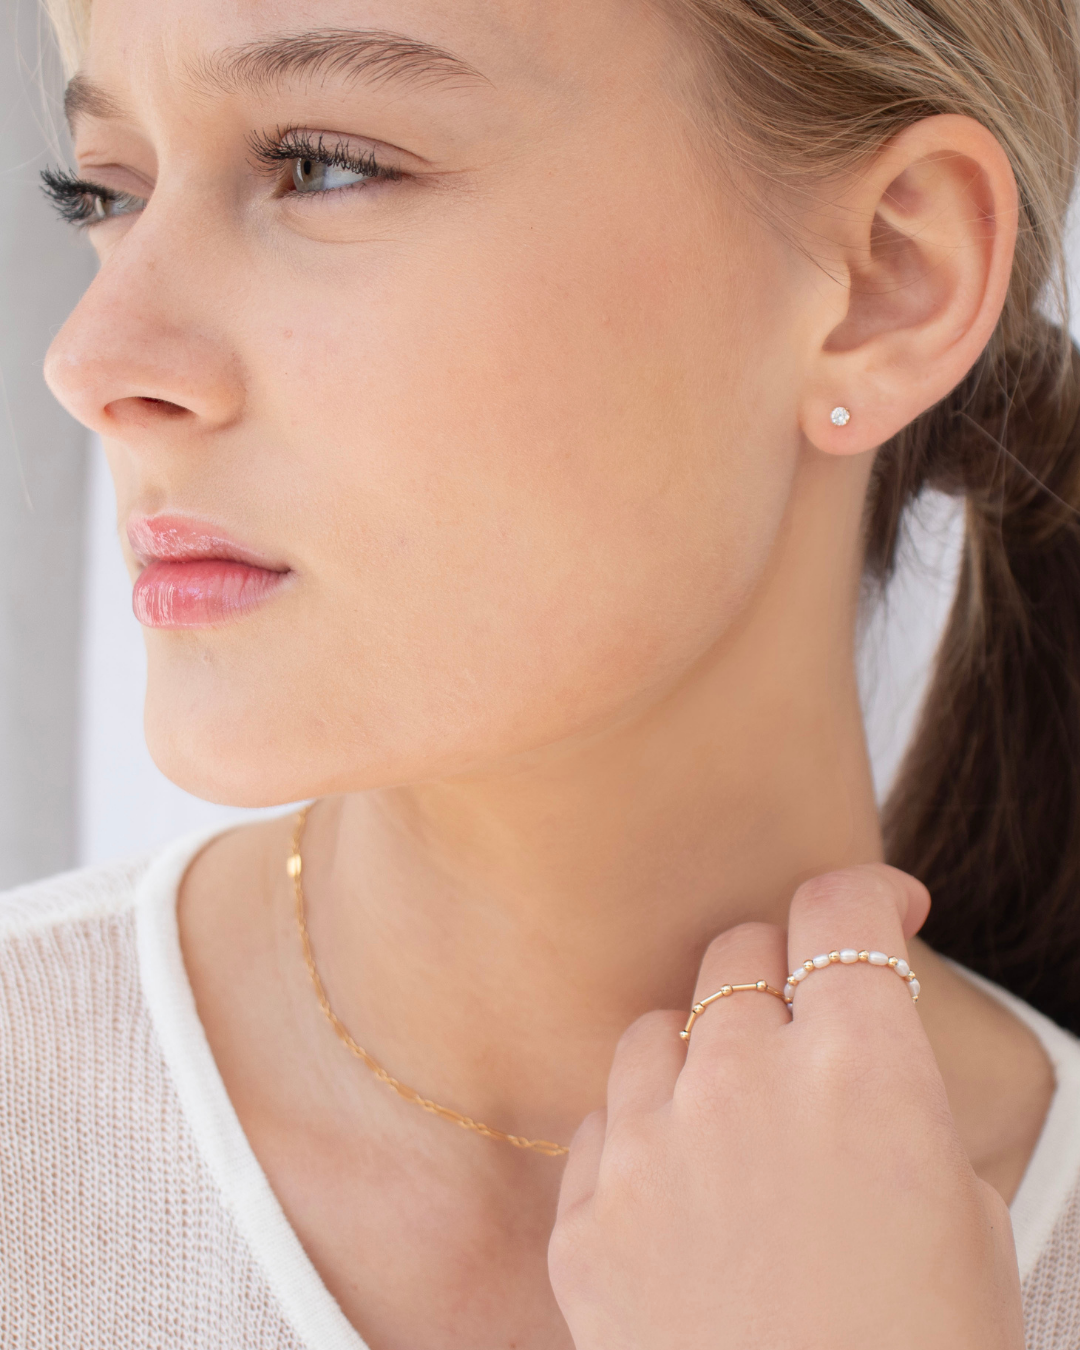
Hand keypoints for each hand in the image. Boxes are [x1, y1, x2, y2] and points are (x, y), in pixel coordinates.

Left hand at [548, 866, 1023, 1349]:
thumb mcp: (963, 1213)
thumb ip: (897, 1102)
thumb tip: (860, 1050)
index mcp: (862, 1070)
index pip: (839, 910)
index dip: (863, 896)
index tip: (875, 909)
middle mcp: (743, 1082)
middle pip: (738, 953)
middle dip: (779, 973)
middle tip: (806, 1024)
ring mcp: (650, 1147)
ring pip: (655, 1029)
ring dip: (698, 1052)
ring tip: (735, 1125)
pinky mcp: (585, 1221)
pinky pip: (602, 1124)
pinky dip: (641, 1139)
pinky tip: (683, 1198)